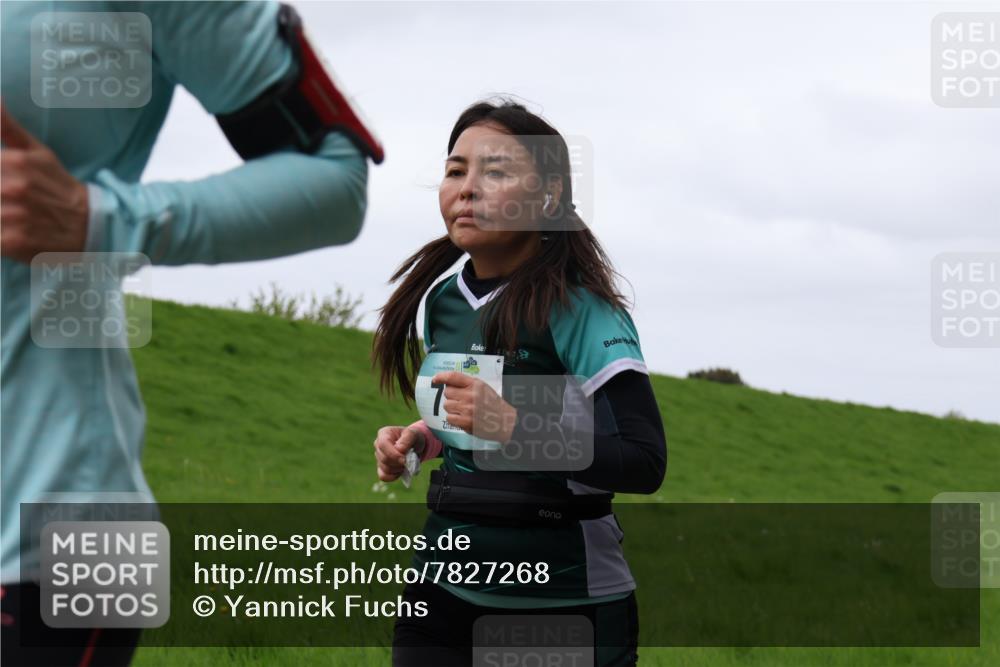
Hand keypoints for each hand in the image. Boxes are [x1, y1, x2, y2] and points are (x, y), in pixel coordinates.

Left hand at [1, 102, 88, 262]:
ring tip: (9, 214)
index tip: (2, 183)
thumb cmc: (60, 187)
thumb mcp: (39, 153)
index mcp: (14, 162)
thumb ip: (8, 128)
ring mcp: (13, 216)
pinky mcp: (13, 242)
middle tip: (8, 195)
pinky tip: (8, 232)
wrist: (91, 225)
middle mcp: (12, 188)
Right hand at [373, 425, 423, 481]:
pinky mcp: (381, 468)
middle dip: (398, 463)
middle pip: (384, 459)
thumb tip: (399, 449)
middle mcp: (378, 445)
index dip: (393, 454)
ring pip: (385, 468)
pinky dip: (394, 476)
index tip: (404, 460)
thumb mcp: (413, 434)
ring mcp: (378, 457)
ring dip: (398, 469)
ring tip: (406, 463)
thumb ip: (407, 440)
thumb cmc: (413, 437)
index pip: (383, 445)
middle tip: (408, 460)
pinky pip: (383, 476)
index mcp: (384, 434)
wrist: (415, 445)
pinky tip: (401, 471)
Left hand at [431, 371, 517, 442]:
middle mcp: (471, 395)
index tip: (435, 379)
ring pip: (447, 405)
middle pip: (447, 392)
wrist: (504, 421)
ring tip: (464, 410)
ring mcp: (467, 409)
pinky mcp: (465, 422)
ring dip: (452, 408)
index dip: (441, 377)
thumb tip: (446, 383)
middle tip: (461, 401)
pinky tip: (463, 418)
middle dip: (451, 396)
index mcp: (475, 384)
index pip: (453, 377)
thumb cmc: (492, 404)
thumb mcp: (482, 388)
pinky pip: (449, 418)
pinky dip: (454, 419)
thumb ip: (467, 384)